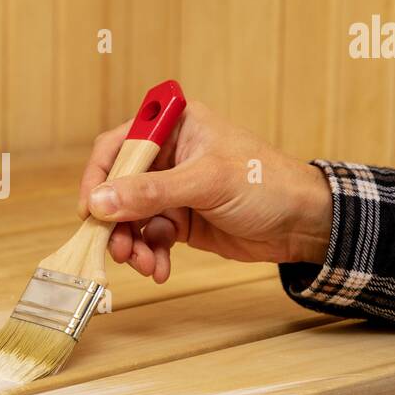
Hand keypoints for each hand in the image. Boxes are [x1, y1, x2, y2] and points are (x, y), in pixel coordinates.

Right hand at [77, 100, 333, 281]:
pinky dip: (150, 254)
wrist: (304, 223)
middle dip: (115, 222)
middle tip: (117, 248)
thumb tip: (100, 203)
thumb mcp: (206, 182)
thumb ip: (151, 192)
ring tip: (144, 264)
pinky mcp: (180, 219)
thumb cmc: (266, 183)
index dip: (99, 178)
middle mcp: (168, 155)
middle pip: (118, 187)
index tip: (91, 210)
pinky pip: (150, 237)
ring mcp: (172, 189)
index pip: (118, 147)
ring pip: (131, 217)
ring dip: (131, 243)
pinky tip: (160, 268)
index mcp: (173, 126)